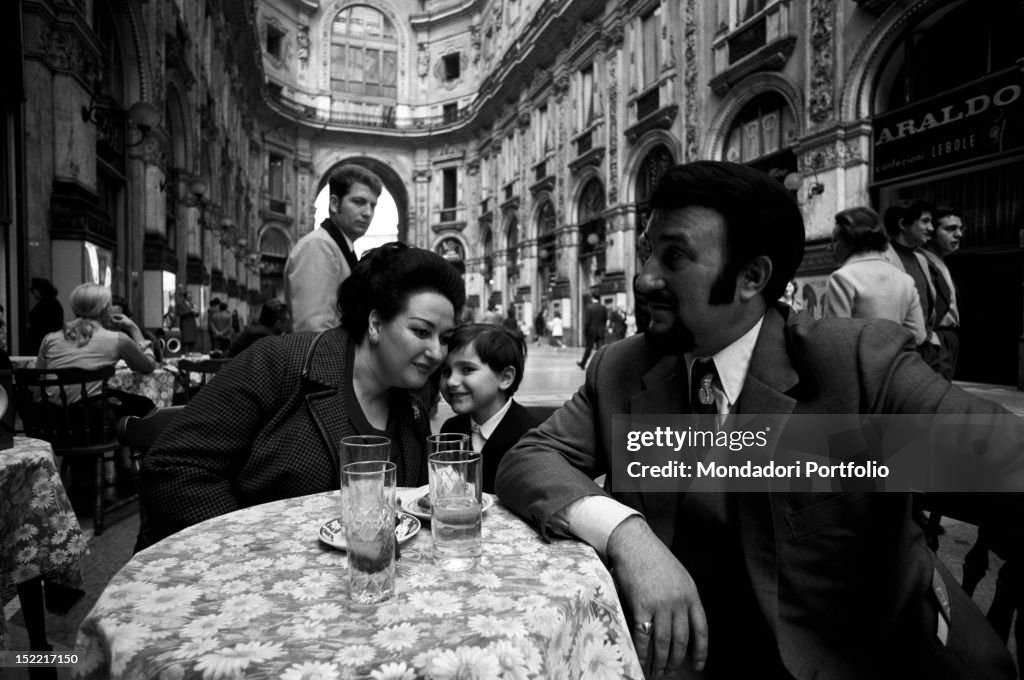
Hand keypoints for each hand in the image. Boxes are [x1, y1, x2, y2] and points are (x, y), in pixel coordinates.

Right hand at [607, 516, 707, 675]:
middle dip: (676, 660)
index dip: (701, 650)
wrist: (633, 542)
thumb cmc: (653, 557)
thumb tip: (682, 623)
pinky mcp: (640, 606)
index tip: (697, 665)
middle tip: (670, 672)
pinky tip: (642, 659)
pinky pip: (643, 636)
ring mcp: (659, 604)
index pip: (701, 629)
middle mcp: (678, 602)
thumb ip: (683, 597)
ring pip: (663, 642)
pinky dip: (643, 651)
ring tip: (658, 671)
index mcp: (691, 594)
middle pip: (681, 640)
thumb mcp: (678, 575)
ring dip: (661, 661)